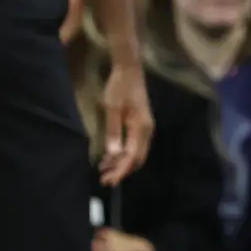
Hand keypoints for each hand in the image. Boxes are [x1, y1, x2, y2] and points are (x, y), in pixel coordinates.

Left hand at [99, 63, 154, 184]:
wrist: (129, 70)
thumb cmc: (119, 87)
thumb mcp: (112, 109)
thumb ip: (113, 132)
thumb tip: (113, 155)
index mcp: (140, 128)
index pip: (132, 157)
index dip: (120, 171)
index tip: (107, 181)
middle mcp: (146, 131)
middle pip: (137, 159)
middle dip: (121, 170)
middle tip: (104, 178)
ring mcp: (145, 128)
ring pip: (137, 154)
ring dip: (122, 163)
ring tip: (104, 169)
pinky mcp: (141, 125)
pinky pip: (135, 146)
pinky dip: (124, 154)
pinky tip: (111, 155)